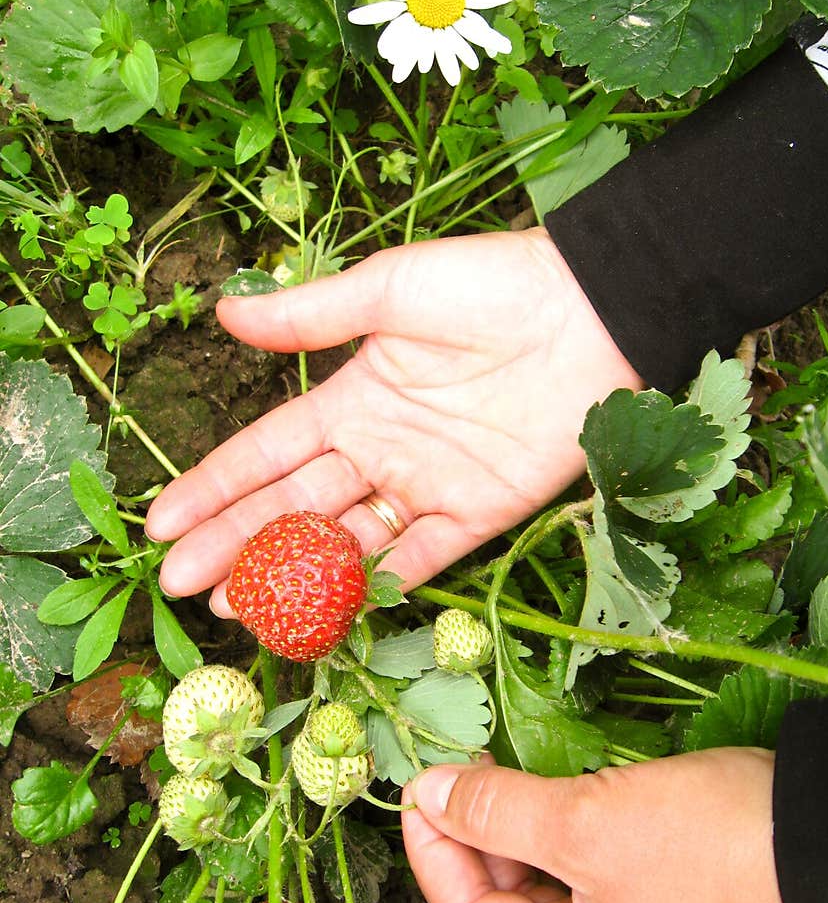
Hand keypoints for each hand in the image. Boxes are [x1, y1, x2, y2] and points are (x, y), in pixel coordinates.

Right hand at [145, 228, 641, 612]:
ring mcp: (427, 488)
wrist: (591, 311)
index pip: (267, 453)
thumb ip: (311, 316)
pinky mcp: (479, 515)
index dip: (214, 487)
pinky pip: (418, 561)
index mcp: (354, 398)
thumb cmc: (490, 287)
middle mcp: (382, 451)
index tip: (161, 522)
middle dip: (235, 544)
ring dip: (291, 576)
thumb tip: (225, 312)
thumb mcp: (390, 291)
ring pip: (345, 544)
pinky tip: (324, 615)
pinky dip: (375, 589)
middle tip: (181, 584)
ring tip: (234, 608)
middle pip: (294, 508)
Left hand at [402, 749, 809, 902]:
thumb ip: (499, 810)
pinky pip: (594, 871)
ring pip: (553, 883)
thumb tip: (429, 794)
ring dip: (520, 829)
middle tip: (458, 772)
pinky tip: (554, 790)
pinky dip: (565, 831)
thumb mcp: (587, 821)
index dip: (435, 852)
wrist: (824, 833)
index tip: (417, 792)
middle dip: (478, 836)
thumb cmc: (709, 846)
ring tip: (499, 772)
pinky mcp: (671, 901)